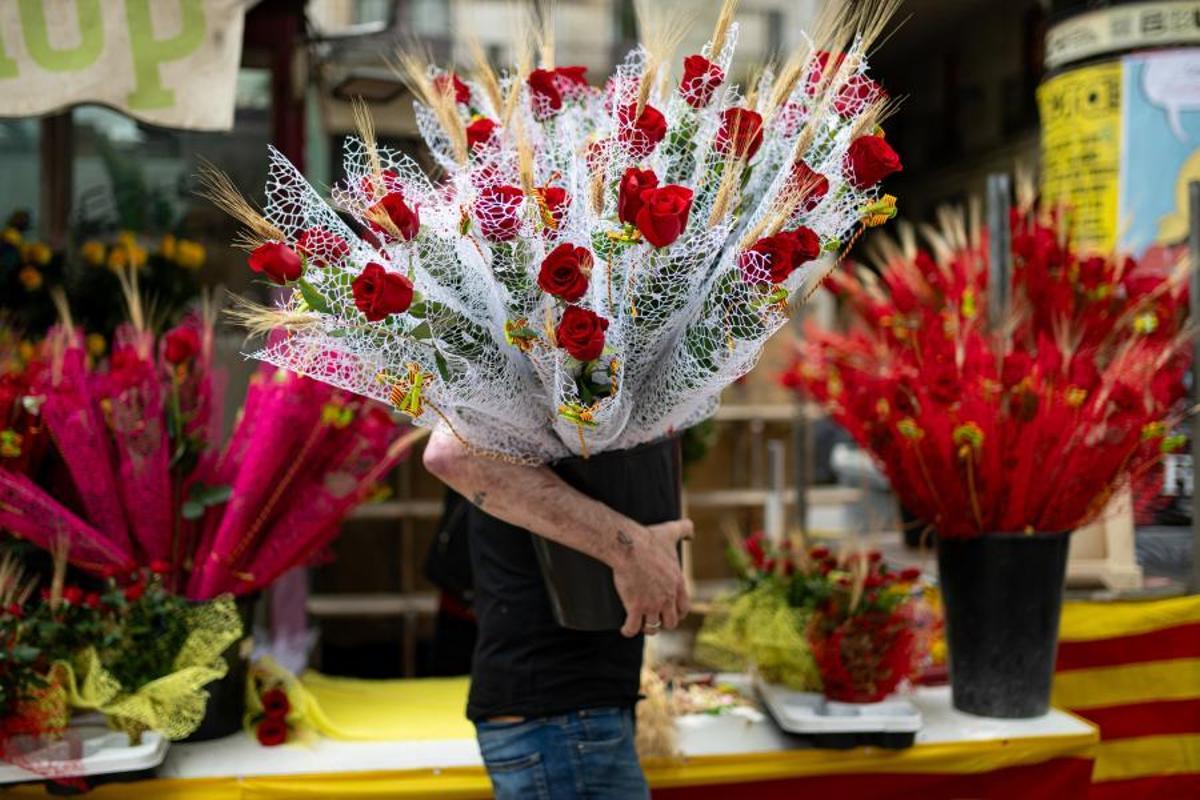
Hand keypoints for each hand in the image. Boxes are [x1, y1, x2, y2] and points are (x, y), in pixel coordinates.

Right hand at [611, 519, 692, 637]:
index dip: (677, 613)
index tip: (670, 613)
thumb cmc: (649, 539)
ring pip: (652, 628)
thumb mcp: (671, 531)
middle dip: (663, 623)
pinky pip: (633, 627)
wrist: (629, 546)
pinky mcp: (635, 607)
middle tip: (654, 619)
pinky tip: (625, 629)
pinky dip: (628, 631)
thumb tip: (691, 532)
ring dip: (646, 628)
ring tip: (639, 625)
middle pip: (671, 622)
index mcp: (677, 583)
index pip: (684, 607)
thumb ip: (684, 529)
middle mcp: (667, 598)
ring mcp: (652, 604)